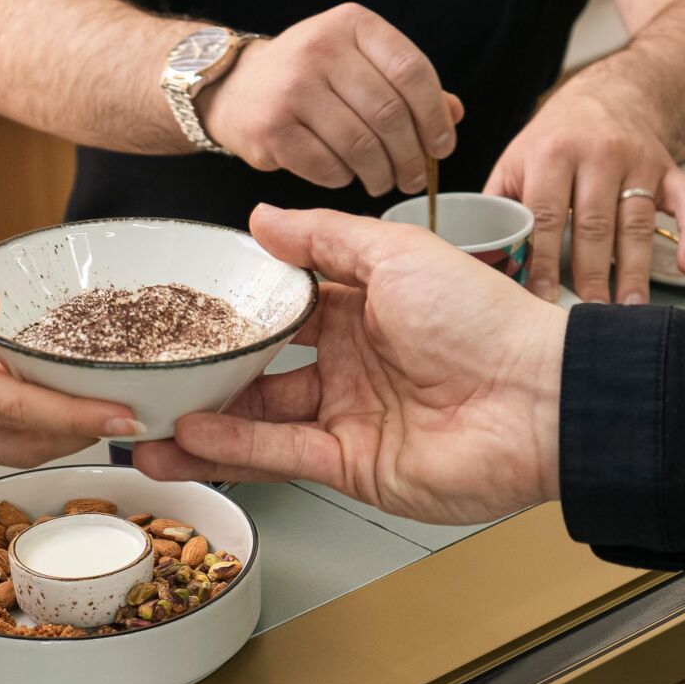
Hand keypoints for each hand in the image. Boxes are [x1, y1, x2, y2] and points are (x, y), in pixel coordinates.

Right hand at [135, 205, 565, 524]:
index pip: (283, 310)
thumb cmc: (482, 319)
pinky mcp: (352, 466)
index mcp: (363, 310)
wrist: (540, 401)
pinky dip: (232, 447)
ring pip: (259, 418)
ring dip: (202, 421)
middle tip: (153, 374)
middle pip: (261, 370)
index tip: (187, 312)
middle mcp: (350, 365)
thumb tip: (261, 217)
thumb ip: (324, 238)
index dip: (236, 312)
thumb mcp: (396, 254)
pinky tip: (188, 438)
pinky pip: (280, 454)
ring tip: (144, 422)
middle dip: (207, 374)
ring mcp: (349, 417)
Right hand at [198, 4, 463, 195]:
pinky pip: (325, 166)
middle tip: (414, 178)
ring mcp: (293, 89)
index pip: (411, 71)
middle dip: (410, 156)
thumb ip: (403, 85)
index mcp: (352, 26)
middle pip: (388, 114)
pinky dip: (343, 179)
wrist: (234, 87)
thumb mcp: (356, 62)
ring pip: (360, 146)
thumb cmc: (304, 78)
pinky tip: (345, 176)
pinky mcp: (272, 129)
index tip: (442, 148)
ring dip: (379, 174)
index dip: (434, 116)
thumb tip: (452, 114)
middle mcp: (321, 50)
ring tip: (383, 182)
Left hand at [485, 81, 684, 303]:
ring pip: (636, 222)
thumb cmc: (549, 143)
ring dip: (634, 269)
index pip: (545, 216)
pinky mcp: (667, 169)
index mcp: (551, 156)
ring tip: (628, 308)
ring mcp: (637, 162)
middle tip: (587, 313)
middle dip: (591, 274)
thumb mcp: (513, 163)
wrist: (603, 98)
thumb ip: (497, 207)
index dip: (544, 260)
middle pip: (593, 224)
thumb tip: (474, 257)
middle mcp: (597, 156)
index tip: (542, 297)